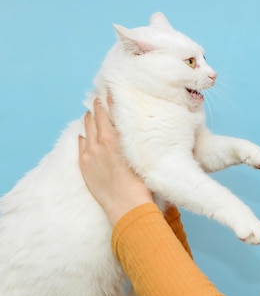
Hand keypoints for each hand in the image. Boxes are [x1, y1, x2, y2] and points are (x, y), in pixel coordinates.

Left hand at [78, 96, 152, 224]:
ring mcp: (89, 153)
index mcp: (115, 138)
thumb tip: (137, 128)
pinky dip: (84, 134)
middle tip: (100, 98)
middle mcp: (99, 142)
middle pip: (94, 116)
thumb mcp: (142, 154)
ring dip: (90, 119)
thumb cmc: (141, 182)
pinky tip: (86, 132)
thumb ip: (135, 138)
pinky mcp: (84, 164)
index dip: (109, 99)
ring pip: (86, 128)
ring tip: (93, 112)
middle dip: (97, 106)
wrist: (127, 205)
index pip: (109, 111)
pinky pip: (81, 143)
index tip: (110, 90)